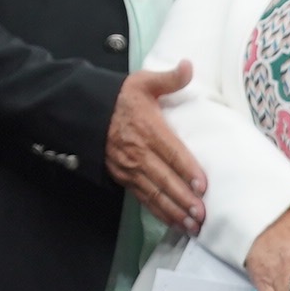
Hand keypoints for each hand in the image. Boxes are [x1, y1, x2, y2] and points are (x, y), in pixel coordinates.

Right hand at [107, 63, 207, 232]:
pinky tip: (175, 222)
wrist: (87, 112)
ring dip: (173, 210)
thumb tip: (189, 66)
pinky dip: (160, 212)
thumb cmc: (120, 98)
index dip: (186, 169)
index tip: (203, 185)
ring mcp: (129, 168)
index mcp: (147, 128)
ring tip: (192, 224)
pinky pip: (143, 198)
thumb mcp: (142, 82)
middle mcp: (138, 152)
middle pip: (163, 179)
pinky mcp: (124, 178)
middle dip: (183, 198)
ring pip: (154, 193)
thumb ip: (168, 78)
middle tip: (201, 213)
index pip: (170, 151)